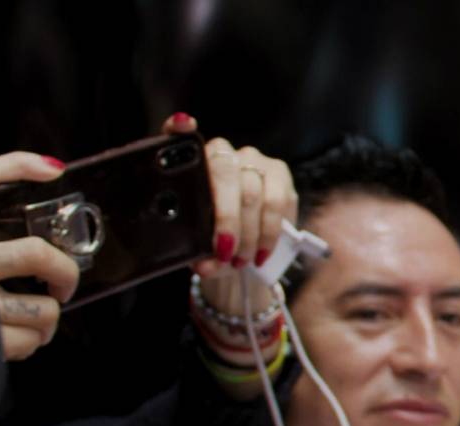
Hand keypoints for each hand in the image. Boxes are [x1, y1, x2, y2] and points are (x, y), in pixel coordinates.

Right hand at [0, 152, 79, 359]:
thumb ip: (4, 170)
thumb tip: (54, 169)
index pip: (36, 258)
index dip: (64, 268)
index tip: (65, 266)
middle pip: (42, 308)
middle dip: (58, 300)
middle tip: (57, 292)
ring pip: (31, 331)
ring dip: (44, 322)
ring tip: (32, 309)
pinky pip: (15, 349)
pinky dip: (23, 341)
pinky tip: (11, 327)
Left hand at [161, 113, 297, 286]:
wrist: (243, 246)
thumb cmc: (214, 240)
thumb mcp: (199, 247)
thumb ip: (198, 253)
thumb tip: (205, 266)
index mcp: (192, 165)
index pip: (180, 137)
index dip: (180, 130)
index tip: (183, 125)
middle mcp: (223, 153)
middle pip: (224, 174)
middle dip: (226, 220)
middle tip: (224, 251)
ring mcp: (253, 160)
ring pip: (253, 193)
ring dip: (250, 234)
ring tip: (243, 260)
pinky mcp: (280, 174)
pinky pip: (278, 202)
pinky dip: (270, 232)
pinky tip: (262, 252)